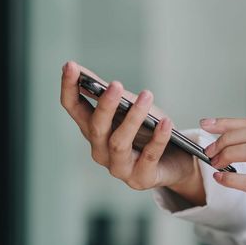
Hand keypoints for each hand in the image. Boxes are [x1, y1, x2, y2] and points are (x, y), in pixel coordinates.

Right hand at [59, 61, 204, 205]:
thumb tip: (90, 75)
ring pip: (119, 143)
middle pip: (95, 128)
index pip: (73, 108)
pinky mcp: (141, 178)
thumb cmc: (149, 131)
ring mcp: (119, 168)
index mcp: (93, 130)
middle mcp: (100, 150)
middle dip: (105, 106)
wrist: (176, 162)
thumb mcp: (130, 109)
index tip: (70, 66)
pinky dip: (158, 138)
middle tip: (116, 84)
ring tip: (147, 96)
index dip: (69, 87)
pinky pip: (148, 156)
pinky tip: (165, 122)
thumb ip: (112, 95)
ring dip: (133, 118)